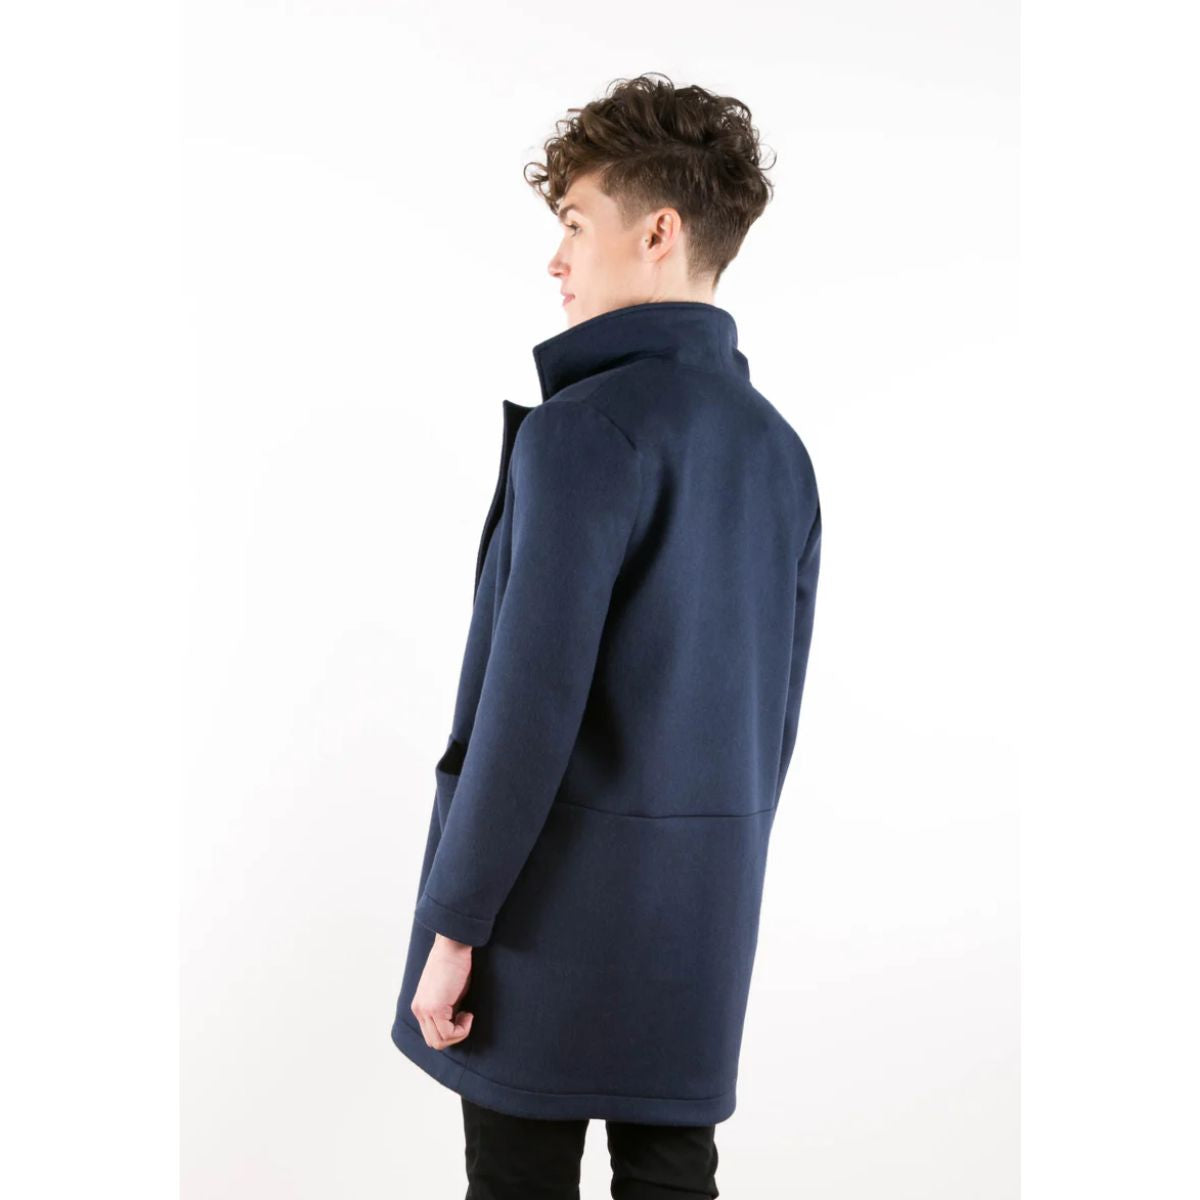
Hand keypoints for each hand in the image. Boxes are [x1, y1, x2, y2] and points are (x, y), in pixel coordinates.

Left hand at [411, 933, 474, 1048]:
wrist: (453, 946)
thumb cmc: (455, 963)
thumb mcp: (448, 992)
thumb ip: (447, 1009)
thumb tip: (457, 1024)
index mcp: (420, 1006)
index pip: (431, 1034)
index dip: (450, 1031)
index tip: (463, 1014)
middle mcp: (419, 1010)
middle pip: (434, 1042)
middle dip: (454, 1036)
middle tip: (465, 1017)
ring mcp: (425, 1010)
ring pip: (440, 1041)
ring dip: (459, 1033)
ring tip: (467, 1015)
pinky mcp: (435, 1008)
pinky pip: (448, 1034)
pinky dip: (462, 1029)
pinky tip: (468, 1013)